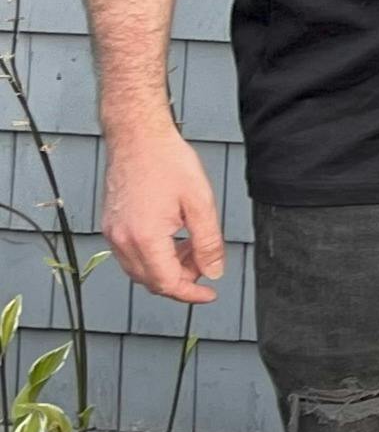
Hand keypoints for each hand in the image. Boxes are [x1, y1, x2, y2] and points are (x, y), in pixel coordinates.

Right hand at [101, 123, 223, 303]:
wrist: (138, 137)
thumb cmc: (168, 162)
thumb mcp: (200, 203)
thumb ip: (208, 242)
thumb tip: (213, 272)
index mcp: (145, 238)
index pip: (167, 283)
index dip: (191, 294)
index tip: (209, 294)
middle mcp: (123, 240)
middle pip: (152, 281)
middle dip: (182, 279)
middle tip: (206, 262)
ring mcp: (113, 233)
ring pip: (141, 269)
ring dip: (168, 267)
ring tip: (193, 247)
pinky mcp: (112, 225)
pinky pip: (132, 254)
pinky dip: (154, 255)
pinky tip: (174, 238)